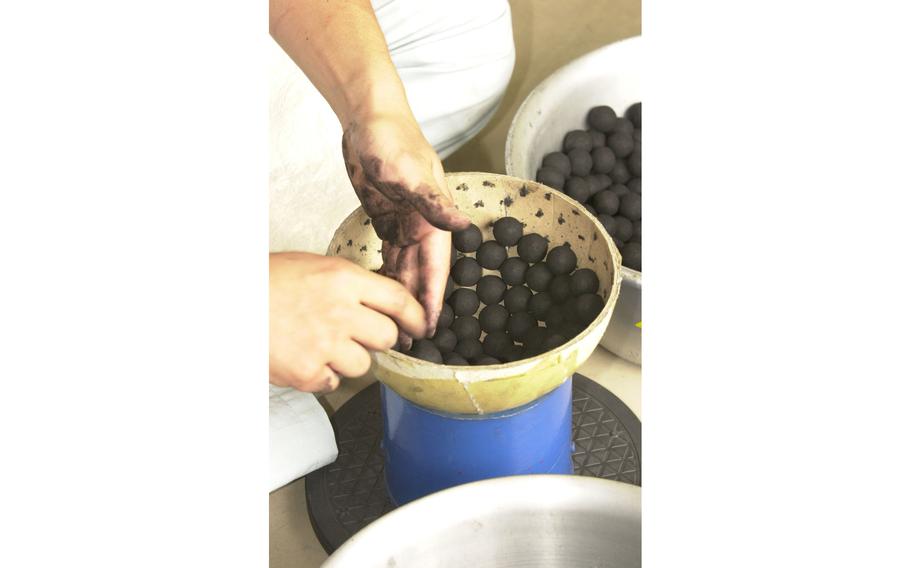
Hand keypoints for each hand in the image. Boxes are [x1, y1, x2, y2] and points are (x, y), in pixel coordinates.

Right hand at [269, 252, 425, 391]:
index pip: (399, 300)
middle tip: (359, 336)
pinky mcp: (309, 372)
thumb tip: (382, 302)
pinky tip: (305, 359)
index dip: (416, 317)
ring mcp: (325, 344)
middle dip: (378, 339)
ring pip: (364, 364)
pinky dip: (323, 376)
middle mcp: (340, 311)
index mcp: (343, 279)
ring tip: (322, 345)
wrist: (226, 304)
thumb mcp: (313, 267)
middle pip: (388, 336)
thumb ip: (349, 284)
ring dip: (349, 360)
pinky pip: (335, 383)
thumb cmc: (264, 283)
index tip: (420, 327)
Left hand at [341, 113, 470, 344]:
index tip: (430, 329)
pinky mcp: (387, 217)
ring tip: (395, 327)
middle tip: (409, 341)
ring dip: (403, 295)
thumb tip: (464, 224)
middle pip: (421, 274)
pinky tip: (383, 294)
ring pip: (406, 268)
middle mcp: (422, 224)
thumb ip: (434, 202)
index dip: (433, 299)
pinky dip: (389, 274)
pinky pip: (390, 255)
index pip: (436, 268)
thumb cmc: (391, 139)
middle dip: (417, 306)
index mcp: (433, 218)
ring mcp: (405, 222)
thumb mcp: (410, 172)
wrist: (368, 116)